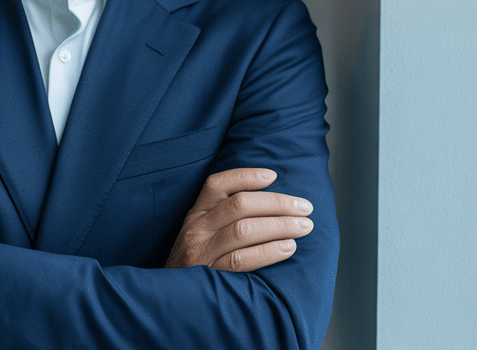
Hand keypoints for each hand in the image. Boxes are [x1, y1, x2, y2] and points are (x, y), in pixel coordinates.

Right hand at [166, 168, 313, 270]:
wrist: (171, 301)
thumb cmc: (196, 265)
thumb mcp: (200, 235)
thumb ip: (222, 219)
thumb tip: (270, 202)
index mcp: (195, 215)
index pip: (217, 185)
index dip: (246, 176)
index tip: (274, 176)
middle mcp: (196, 230)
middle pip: (239, 205)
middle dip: (277, 203)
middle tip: (305, 208)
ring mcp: (201, 252)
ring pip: (243, 230)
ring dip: (279, 225)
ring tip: (304, 227)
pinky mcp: (210, 275)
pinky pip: (241, 260)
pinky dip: (268, 252)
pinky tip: (289, 248)